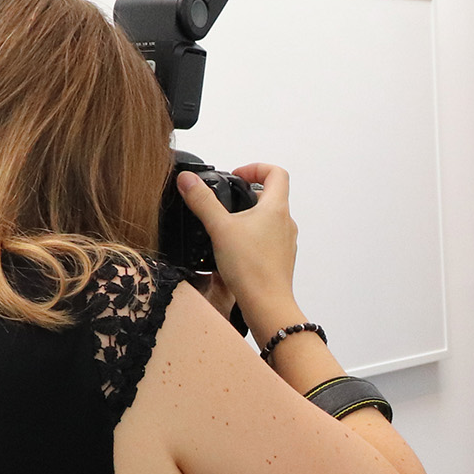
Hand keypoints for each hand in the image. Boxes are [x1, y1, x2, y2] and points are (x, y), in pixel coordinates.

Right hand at [177, 163, 298, 325]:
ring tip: (226, 226)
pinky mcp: (280, 260)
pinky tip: (233, 249)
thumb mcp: (219, 228)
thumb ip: (202, 201)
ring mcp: (285, 242)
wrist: (267, 305)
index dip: (256, 167)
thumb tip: (187, 180)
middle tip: (226, 201)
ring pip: (270, 219)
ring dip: (250, 216)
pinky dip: (252, 237)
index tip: (237, 175)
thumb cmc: (251, 268)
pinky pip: (268, 240)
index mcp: (277, 208)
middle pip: (272, 196)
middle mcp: (286, 223)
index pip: (277, 173)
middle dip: (248, 193)